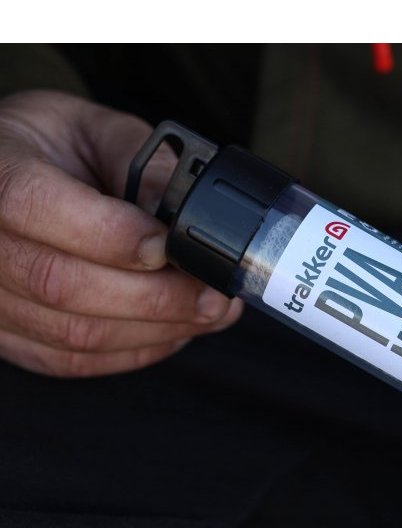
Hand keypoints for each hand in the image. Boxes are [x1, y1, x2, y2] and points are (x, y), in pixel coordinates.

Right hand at [0, 90, 241, 376]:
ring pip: (73, 333)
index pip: (35, 208)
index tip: (172, 246)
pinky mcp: (6, 337)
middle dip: (156, 297)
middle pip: (62, 284)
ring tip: (209, 312)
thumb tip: (186, 211)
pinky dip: (134, 351)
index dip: (112, 236)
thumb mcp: (90, 128)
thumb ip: (139, 161)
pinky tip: (173, 330)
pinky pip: (71, 361)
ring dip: (156, 330)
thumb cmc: (45, 148)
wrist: (3, 174)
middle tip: (215, 295)